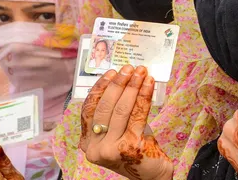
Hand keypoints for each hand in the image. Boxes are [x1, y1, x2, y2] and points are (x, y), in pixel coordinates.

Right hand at [79, 65, 172, 179]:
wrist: (151, 175)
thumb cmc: (133, 147)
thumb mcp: (117, 131)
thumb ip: (113, 112)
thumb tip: (121, 78)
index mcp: (87, 142)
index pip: (88, 109)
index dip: (100, 88)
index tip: (111, 72)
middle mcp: (94, 148)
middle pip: (104, 107)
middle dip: (118, 84)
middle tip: (129, 69)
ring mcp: (110, 149)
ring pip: (121, 110)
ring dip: (132, 87)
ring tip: (141, 72)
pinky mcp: (129, 147)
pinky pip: (137, 115)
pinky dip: (144, 96)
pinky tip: (149, 84)